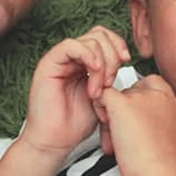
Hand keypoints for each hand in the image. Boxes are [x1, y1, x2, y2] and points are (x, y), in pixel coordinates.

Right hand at [22, 26, 130, 154]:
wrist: (55, 141)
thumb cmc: (76, 124)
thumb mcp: (105, 97)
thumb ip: (111, 76)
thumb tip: (125, 59)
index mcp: (84, 63)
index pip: (105, 38)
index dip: (118, 45)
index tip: (127, 61)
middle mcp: (72, 58)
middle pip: (99, 34)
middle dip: (112, 55)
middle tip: (111, 82)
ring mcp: (60, 60)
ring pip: (89, 39)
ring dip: (102, 63)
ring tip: (99, 88)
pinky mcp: (49, 64)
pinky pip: (70, 45)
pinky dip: (88, 55)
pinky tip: (93, 72)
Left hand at [97, 74, 175, 175]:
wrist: (160, 172)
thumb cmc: (163, 163)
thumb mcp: (169, 135)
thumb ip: (160, 121)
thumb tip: (146, 122)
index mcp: (171, 102)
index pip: (150, 85)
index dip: (138, 99)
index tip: (135, 119)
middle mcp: (157, 95)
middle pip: (130, 92)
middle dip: (122, 111)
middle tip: (123, 135)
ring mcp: (140, 97)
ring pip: (116, 96)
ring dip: (111, 116)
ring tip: (115, 141)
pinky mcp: (121, 104)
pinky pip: (102, 95)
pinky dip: (99, 109)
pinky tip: (105, 131)